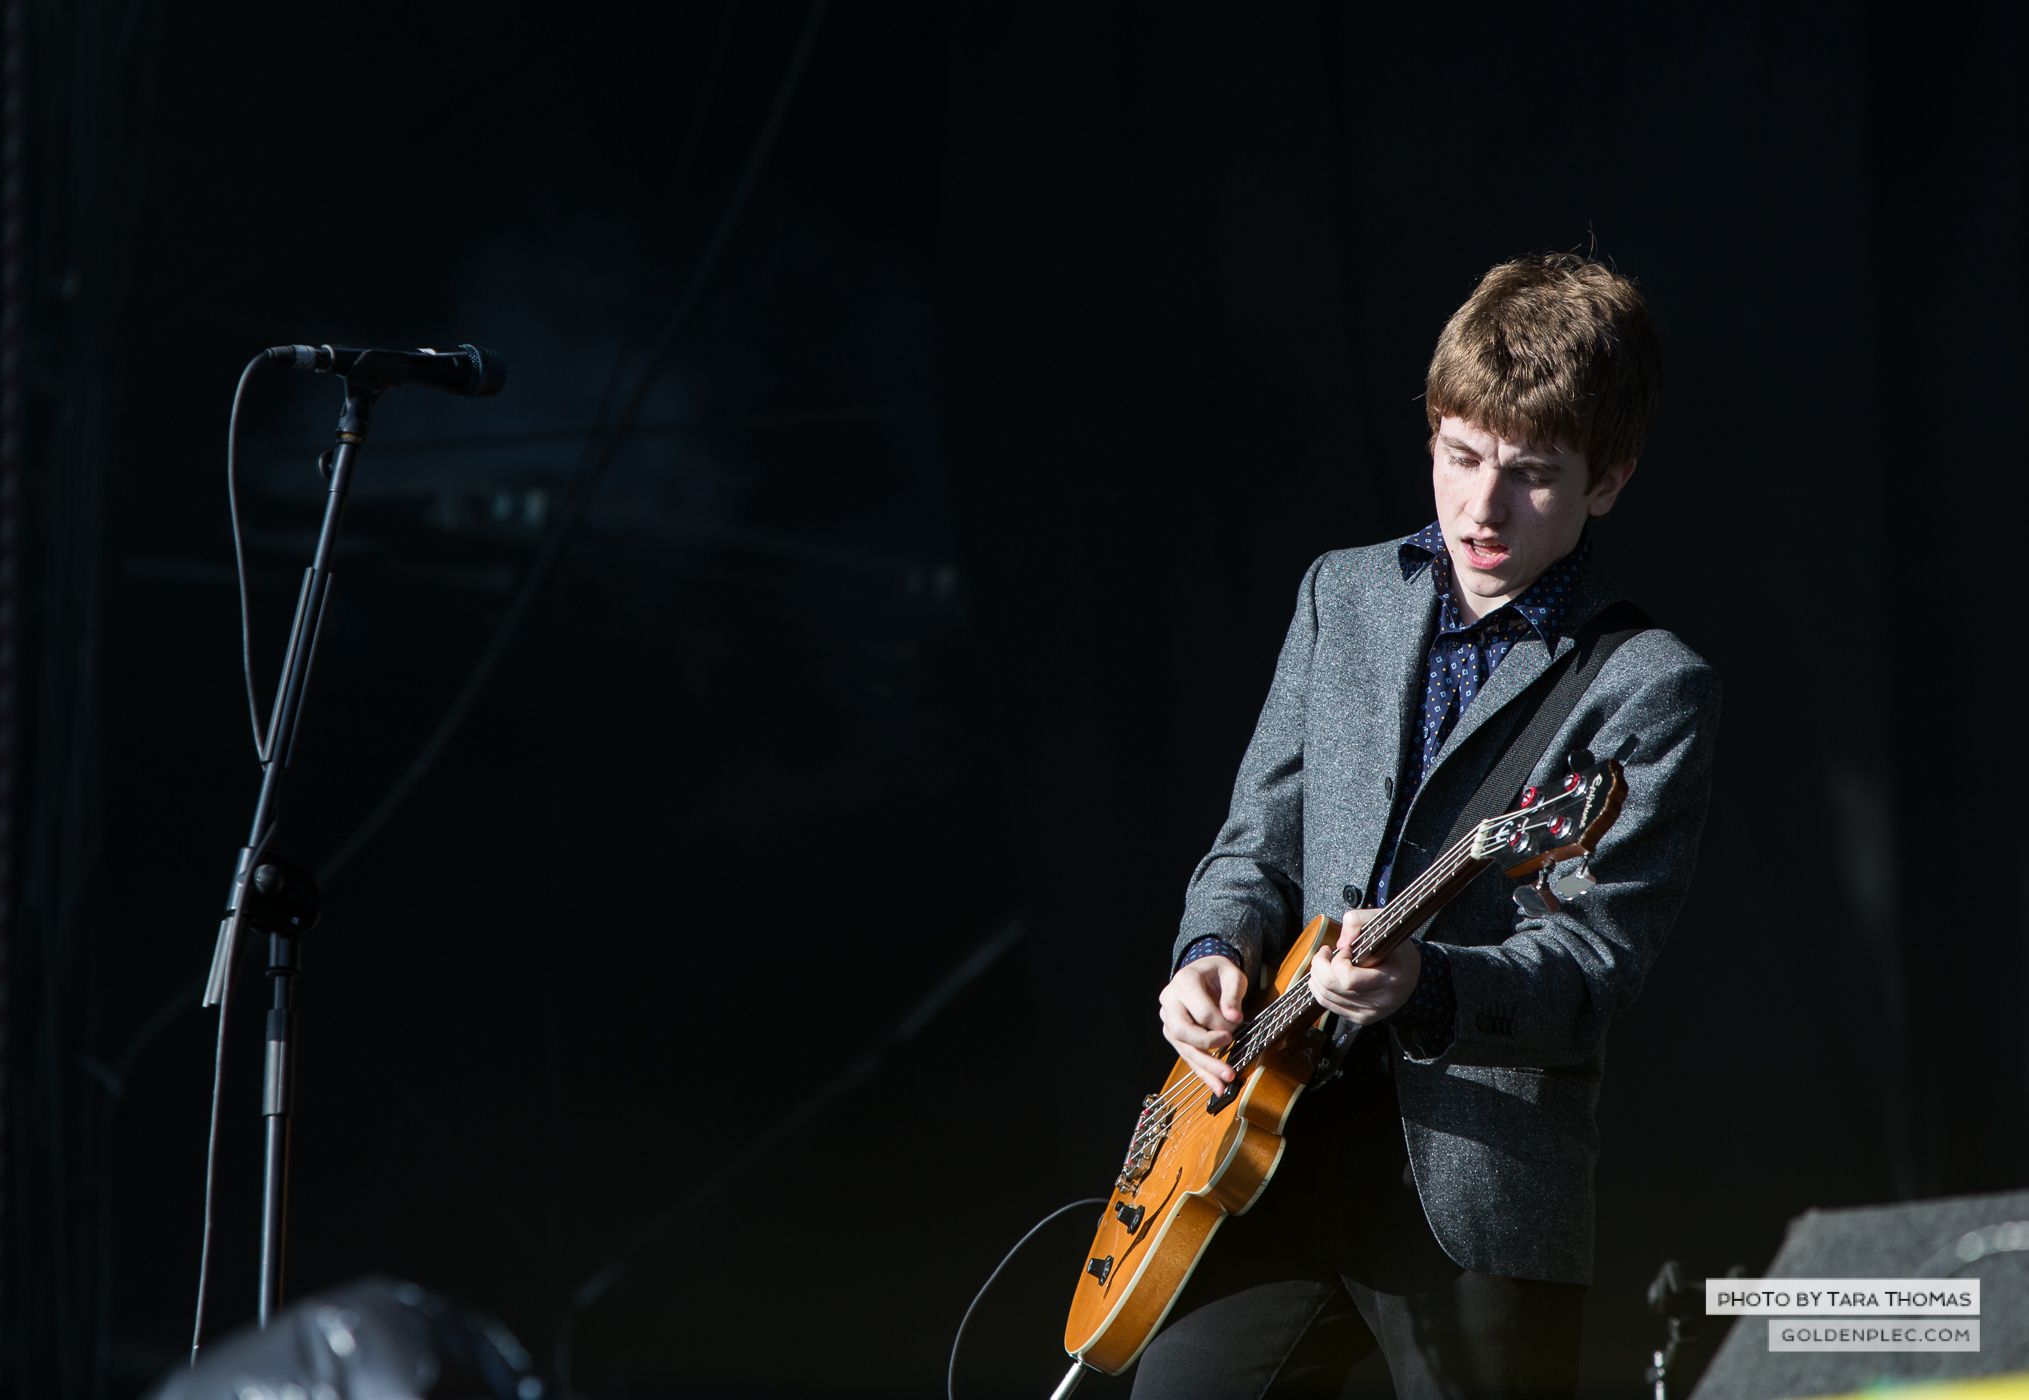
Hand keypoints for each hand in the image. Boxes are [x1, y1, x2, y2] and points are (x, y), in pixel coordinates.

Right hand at [1158, 954, 1247, 1093]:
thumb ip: (1233, 993)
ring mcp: (1169, 1019)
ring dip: (1205, 1068)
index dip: (1222, 1024)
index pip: (1202, 1012)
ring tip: (1224, 1083)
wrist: (1203, 972)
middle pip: (1183, 1031)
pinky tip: (1215, 1085)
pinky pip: (1186, 1055)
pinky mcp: (1174, 1034)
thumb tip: (1234, 1017)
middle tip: (1229, 1058)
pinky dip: (1202, 1072)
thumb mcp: (1231, 974)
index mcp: (1184, 982)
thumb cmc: (1218, 973)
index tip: (1238, 1023)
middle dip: (1207, 1048)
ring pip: (1183, 1047)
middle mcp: (1171, 1001)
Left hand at [1309, 908, 1419, 1024]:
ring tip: (1325, 961)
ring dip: (1317, 975)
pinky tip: (1328, 975)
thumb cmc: (1397, 949)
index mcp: (1391, 979)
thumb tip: (1341, 943)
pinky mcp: (1361, 1017)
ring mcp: (1370, 1012)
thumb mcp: (1384, 924)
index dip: (1339, 962)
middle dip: (1320, 965)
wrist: (1412, 974)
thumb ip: (1359, 921)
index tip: (1345, 949)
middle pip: (1332, 987)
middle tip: (1326, 952)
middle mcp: (1381, 1001)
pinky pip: (1328, 1005)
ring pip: (1325, 997)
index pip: (1349, 979)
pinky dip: (1320, 988)